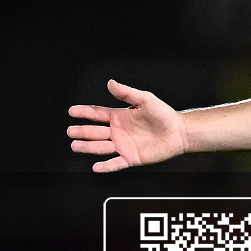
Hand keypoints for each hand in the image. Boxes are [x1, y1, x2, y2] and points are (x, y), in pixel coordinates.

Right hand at [68, 79, 186, 171]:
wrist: (180, 133)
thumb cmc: (164, 115)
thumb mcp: (146, 100)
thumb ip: (127, 93)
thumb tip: (111, 83)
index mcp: (120, 117)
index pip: (97, 114)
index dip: (84, 112)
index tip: (72, 111)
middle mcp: (119, 131)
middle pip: (95, 132)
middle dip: (82, 132)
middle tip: (71, 131)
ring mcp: (124, 145)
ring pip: (100, 147)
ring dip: (87, 147)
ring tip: (75, 145)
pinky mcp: (131, 158)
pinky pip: (116, 163)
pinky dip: (106, 166)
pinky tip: (96, 167)